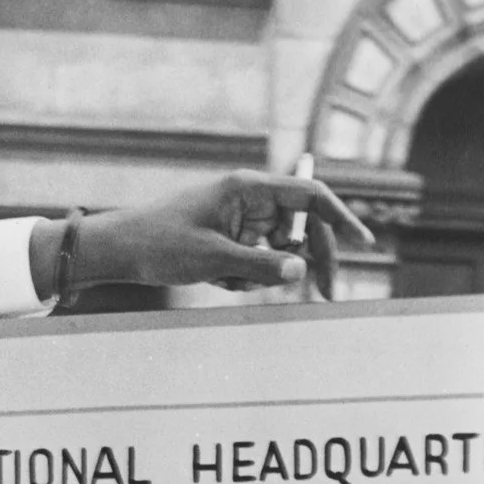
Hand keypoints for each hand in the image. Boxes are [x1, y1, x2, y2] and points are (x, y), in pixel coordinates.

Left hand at [71, 172, 376, 300]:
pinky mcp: (230, 239)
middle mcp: (248, 199)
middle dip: (313, 259)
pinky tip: (216, 279)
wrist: (119, 251)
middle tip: (324, 295)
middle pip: (302, 226)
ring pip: (279, 251)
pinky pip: (256, 263)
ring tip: (226, 279)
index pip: (309, 196)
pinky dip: (245, 278)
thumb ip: (262, 267)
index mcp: (247, 188)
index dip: (341, 218)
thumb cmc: (159, 244)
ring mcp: (239, 219)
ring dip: (265, 274)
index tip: (363, 244)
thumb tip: (302, 272)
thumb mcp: (214, 260)